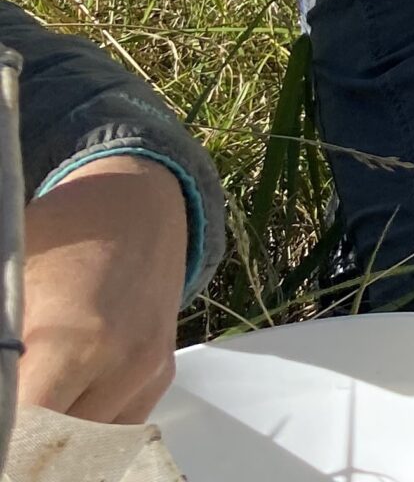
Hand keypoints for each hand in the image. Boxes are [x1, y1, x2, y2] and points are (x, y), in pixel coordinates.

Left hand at [19, 154, 190, 422]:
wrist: (139, 204)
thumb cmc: (63, 234)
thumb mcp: (14, 285)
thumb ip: (6, 349)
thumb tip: (1, 394)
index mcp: (75, 340)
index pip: (28, 426)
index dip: (8, 441)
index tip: (1, 437)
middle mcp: (123, 365)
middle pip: (60, 446)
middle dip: (27, 443)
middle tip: (10, 432)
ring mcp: (148, 373)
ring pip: (91, 446)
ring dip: (58, 439)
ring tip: (30, 415)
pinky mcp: (161, 376)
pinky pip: (116, 429)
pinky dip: (85, 430)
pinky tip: (62, 406)